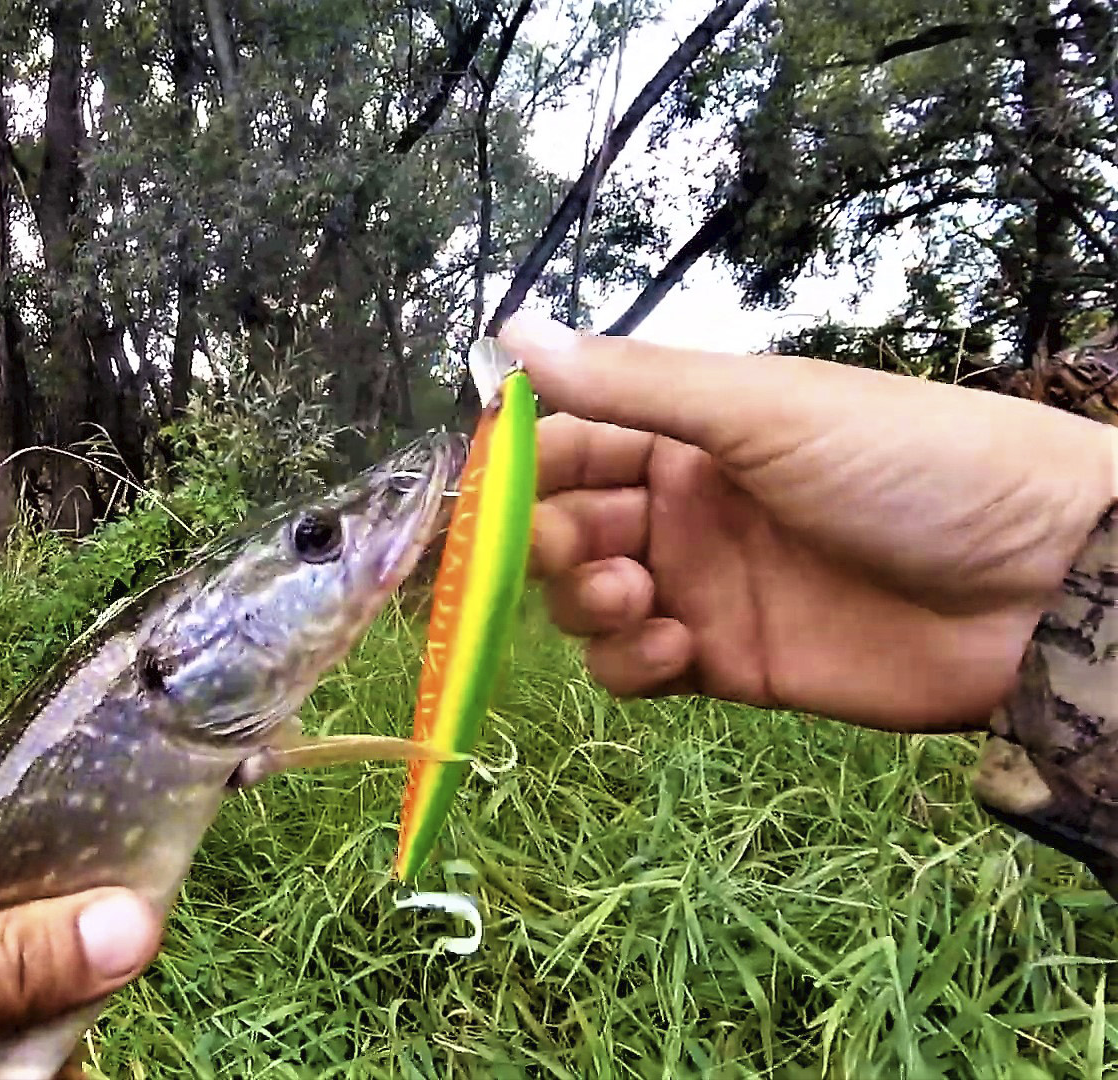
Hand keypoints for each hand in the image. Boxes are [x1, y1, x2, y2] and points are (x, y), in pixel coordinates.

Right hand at [499, 313, 1117, 733]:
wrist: (1041, 581)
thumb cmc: (911, 465)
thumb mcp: (764, 408)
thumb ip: (630, 382)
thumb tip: (507, 327)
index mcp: (689, 429)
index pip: (563, 442)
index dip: (516, 466)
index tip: (488, 492)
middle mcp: (683, 503)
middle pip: (559, 526)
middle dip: (548, 542)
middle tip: (594, 552)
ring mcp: (702, 584)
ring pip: (583, 601)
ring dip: (587, 602)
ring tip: (645, 599)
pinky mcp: (727, 663)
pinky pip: (633, 668)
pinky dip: (630, 663)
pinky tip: (676, 649)